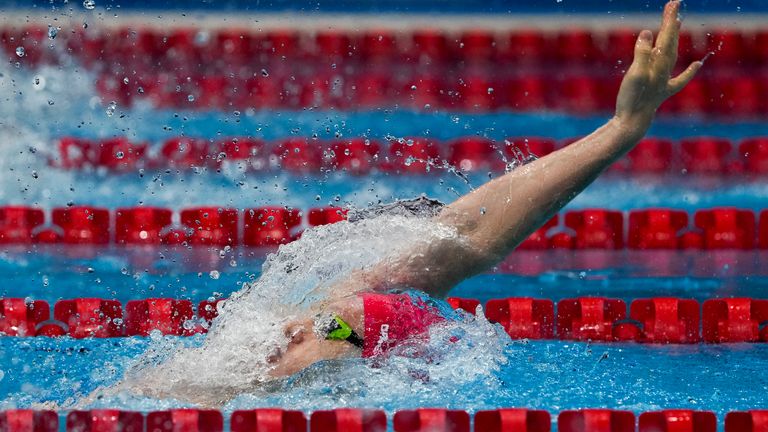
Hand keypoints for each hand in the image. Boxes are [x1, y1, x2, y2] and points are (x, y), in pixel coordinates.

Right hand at [614, 0, 701, 136]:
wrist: (632, 124)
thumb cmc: (632, 100)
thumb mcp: (635, 74)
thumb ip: (642, 53)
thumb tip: (648, 33)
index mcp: (659, 65)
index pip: (666, 36)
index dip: (669, 19)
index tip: (673, 3)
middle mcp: (664, 70)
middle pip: (670, 42)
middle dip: (671, 23)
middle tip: (673, 4)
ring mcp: (664, 81)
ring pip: (672, 54)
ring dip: (674, 39)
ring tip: (678, 23)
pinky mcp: (661, 91)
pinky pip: (680, 78)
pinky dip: (690, 71)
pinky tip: (698, 65)